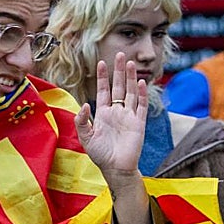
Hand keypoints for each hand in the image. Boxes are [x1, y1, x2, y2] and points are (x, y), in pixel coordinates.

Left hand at [75, 53, 148, 176]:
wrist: (116, 169)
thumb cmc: (100, 155)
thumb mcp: (86, 138)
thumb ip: (82, 121)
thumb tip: (85, 104)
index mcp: (103, 114)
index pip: (104, 90)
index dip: (103, 77)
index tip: (101, 63)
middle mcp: (117, 112)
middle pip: (119, 87)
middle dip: (119, 71)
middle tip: (121, 55)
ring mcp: (129, 116)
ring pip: (130, 92)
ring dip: (131, 78)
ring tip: (131, 63)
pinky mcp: (139, 123)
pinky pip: (141, 106)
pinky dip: (141, 94)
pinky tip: (141, 82)